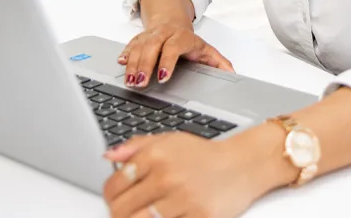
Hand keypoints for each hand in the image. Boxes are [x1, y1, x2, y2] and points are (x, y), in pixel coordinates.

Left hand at [103, 132, 261, 217]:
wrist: (241, 166)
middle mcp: (167, 176)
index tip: (115, 198)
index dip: (110, 195)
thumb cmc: (203, 155)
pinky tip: (166, 216)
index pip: (115, 184)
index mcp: (157, 155)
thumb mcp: (170, 140)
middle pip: (121, 210)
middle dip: (119, 214)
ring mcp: (182, 200)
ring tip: (145, 215)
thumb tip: (109, 156)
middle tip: (126, 212)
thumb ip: (137, 146)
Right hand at [118, 22, 234, 87]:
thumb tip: (232, 74)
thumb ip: (219, 62)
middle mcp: (164, 34)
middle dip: (145, 65)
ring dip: (133, 64)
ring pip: (139, 46)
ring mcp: (150, 35)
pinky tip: (120, 62)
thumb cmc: (187, 40)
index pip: (173, 48)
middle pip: (152, 47)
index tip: (162, 77)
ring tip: (130, 80)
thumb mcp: (205, 49)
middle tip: (140, 83)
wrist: (172, 20)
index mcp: (181, 37)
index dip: (167, 62)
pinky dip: (125, 53)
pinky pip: (130, 44)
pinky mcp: (139, 37)